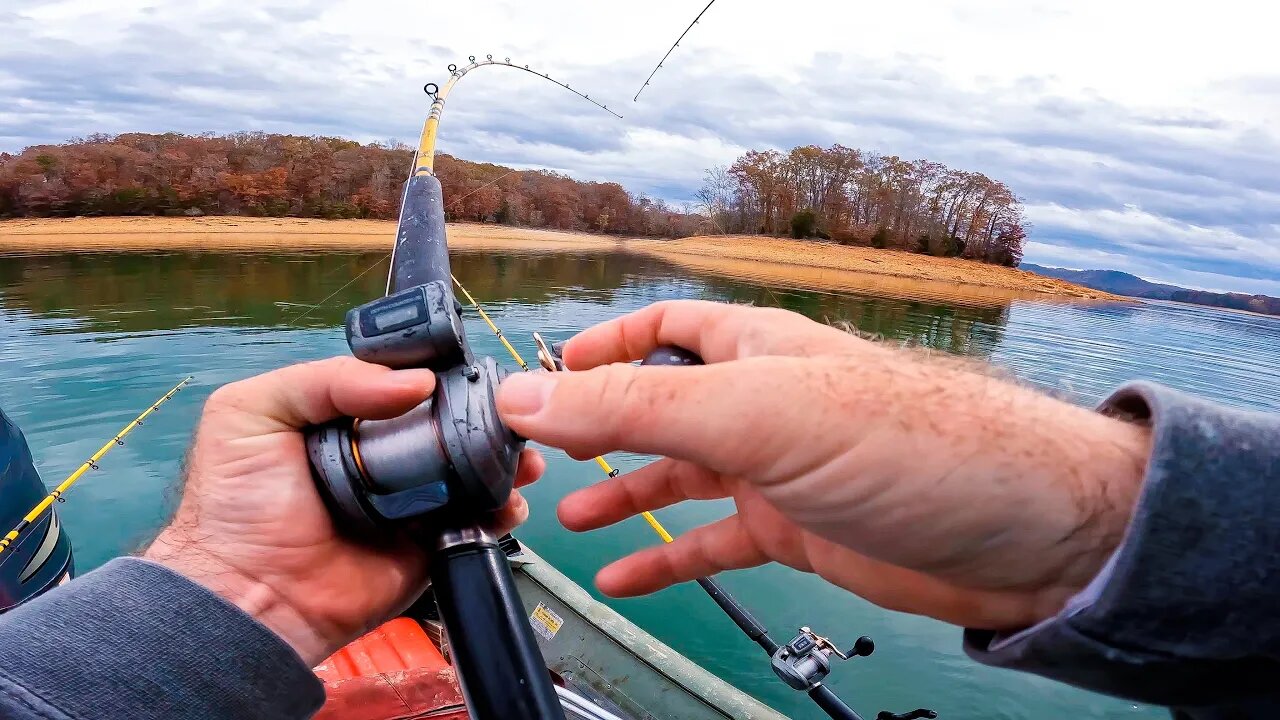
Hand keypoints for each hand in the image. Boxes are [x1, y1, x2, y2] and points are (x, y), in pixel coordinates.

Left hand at [144, 357, 543, 664]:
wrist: (247, 595)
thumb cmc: (237, 502)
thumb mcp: (252, 413)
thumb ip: (325, 380)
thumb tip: (416, 382)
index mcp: (344, 420)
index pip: (402, 384)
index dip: (439, 374)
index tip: (474, 370)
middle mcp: (383, 456)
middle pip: (448, 426)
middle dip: (485, 416)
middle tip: (513, 414)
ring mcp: (411, 501)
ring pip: (470, 471)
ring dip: (502, 460)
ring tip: (523, 457)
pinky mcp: (428, 545)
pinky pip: (474, 524)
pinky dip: (499, 511)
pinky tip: (509, 501)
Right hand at [496, 301, 1150, 629]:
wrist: (1030, 534)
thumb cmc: (921, 445)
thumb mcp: (757, 414)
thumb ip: (637, 409)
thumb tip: (529, 396)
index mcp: (757, 349)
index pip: (663, 328)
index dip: (604, 347)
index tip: (548, 376)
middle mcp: (766, 404)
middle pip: (661, 406)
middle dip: (600, 428)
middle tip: (541, 454)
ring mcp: (784, 470)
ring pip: (683, 477)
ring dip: (625, 496)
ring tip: (568, 514)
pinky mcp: (804, 531)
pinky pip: (716, 542)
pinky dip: (668, 558)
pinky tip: (629, 576)